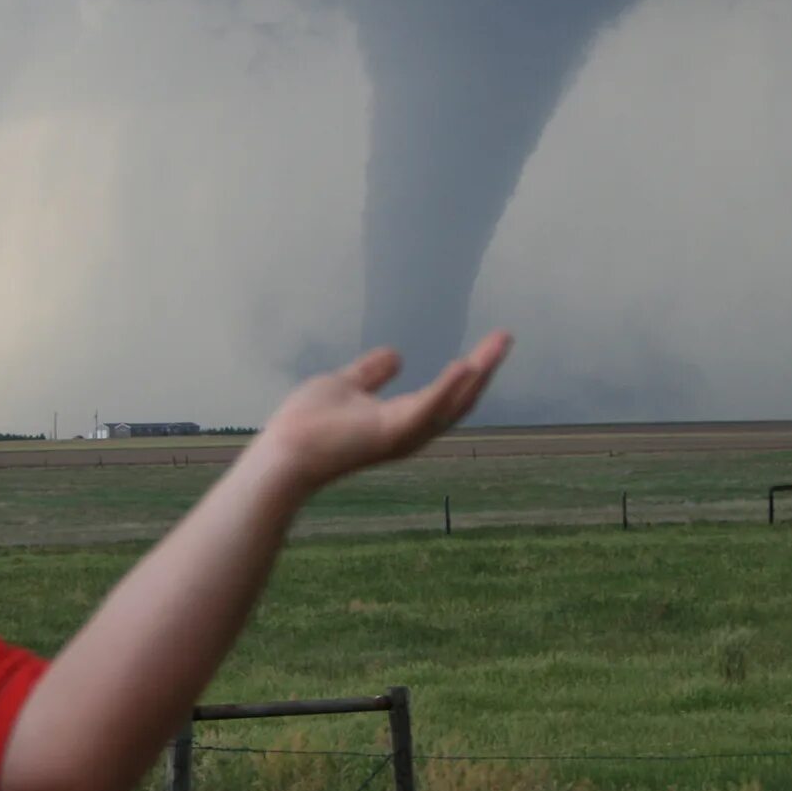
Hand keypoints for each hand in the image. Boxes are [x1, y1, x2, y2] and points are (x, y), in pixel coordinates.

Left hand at [254, 330, 512, 498]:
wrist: (285, 453)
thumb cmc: (309, 424)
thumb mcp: (346, 384)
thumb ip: (372, 372)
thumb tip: (398, 355)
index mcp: (402, 419)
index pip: (447, 393)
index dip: (471, 369)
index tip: (492, 343)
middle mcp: (411, 430)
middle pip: (460, 399)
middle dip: (486, 368)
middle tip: (506, 338)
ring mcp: (403, 434)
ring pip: (452, 404)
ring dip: (478, 374)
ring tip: (498, 345)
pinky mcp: (390, 433)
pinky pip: (426, 409)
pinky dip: (447, 389)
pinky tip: (465, 365)